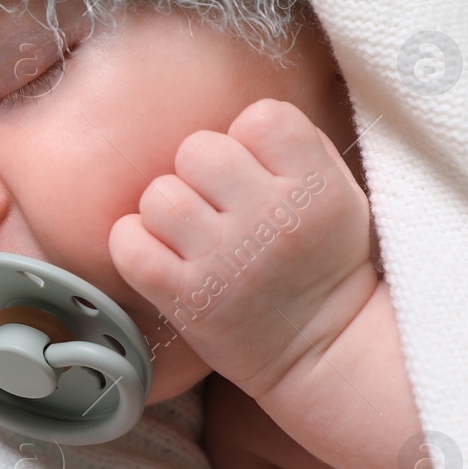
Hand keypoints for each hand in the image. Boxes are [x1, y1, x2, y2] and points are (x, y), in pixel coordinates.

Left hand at [108, 98, 376, 397]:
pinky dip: (133, 244)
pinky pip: (127, 243)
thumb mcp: (340, 195)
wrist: (322, 350)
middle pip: (198, 148)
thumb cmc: (322, 265)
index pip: (260, 118)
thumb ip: (297, 149)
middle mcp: (271, 218)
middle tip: (218, 208)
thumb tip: (238, 120)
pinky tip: (160, 255)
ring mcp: (225, 260)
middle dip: (201, 175)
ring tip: (194, 237)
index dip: (248, 141)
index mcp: (316, 186)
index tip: (255, 174)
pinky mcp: (187, 298)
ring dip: (168, 212)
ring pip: (159, 194)